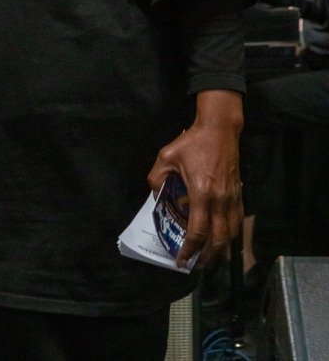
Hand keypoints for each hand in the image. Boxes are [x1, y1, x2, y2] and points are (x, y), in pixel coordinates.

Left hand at [148, 90, 243, 267]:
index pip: (197, 231)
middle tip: (196, 265)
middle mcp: (219, 200)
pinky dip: (231, 234)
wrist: (219, 129)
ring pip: (231, 233)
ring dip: (220, 249)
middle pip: (217, 239)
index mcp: (201, 193)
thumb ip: (156, 177)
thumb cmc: (193, 142)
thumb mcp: (166, 156)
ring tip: (208, 256)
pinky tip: (222, 237)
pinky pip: (238, 221)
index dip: (189, 249)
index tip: (181, 260)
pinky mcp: (239, 193)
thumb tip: (155, 195)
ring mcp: (232, 198)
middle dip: (207, 257)